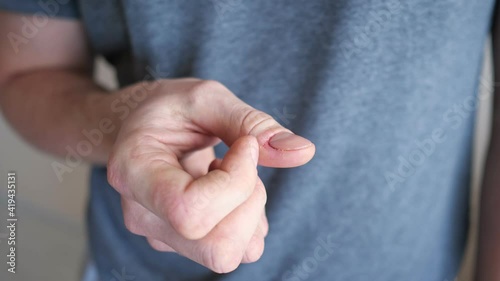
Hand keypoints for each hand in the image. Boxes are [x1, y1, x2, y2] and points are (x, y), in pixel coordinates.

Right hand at [107, 79, 314, 272]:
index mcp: (134, 173)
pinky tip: (232, 191)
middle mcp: (142, 216)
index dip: (236, 181)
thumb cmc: (172, 108)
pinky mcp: (184, 242)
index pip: (191, 212)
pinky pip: (235, 251)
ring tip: (231, 173)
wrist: (147, 128)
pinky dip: (250, 222)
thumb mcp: (208, 98)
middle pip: (216, 247)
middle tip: (242, 161)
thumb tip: (305, 152)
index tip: (245, 144)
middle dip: (250, 202)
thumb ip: (253, 123)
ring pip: (229, 254)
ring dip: (251, 211)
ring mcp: (162, 235)